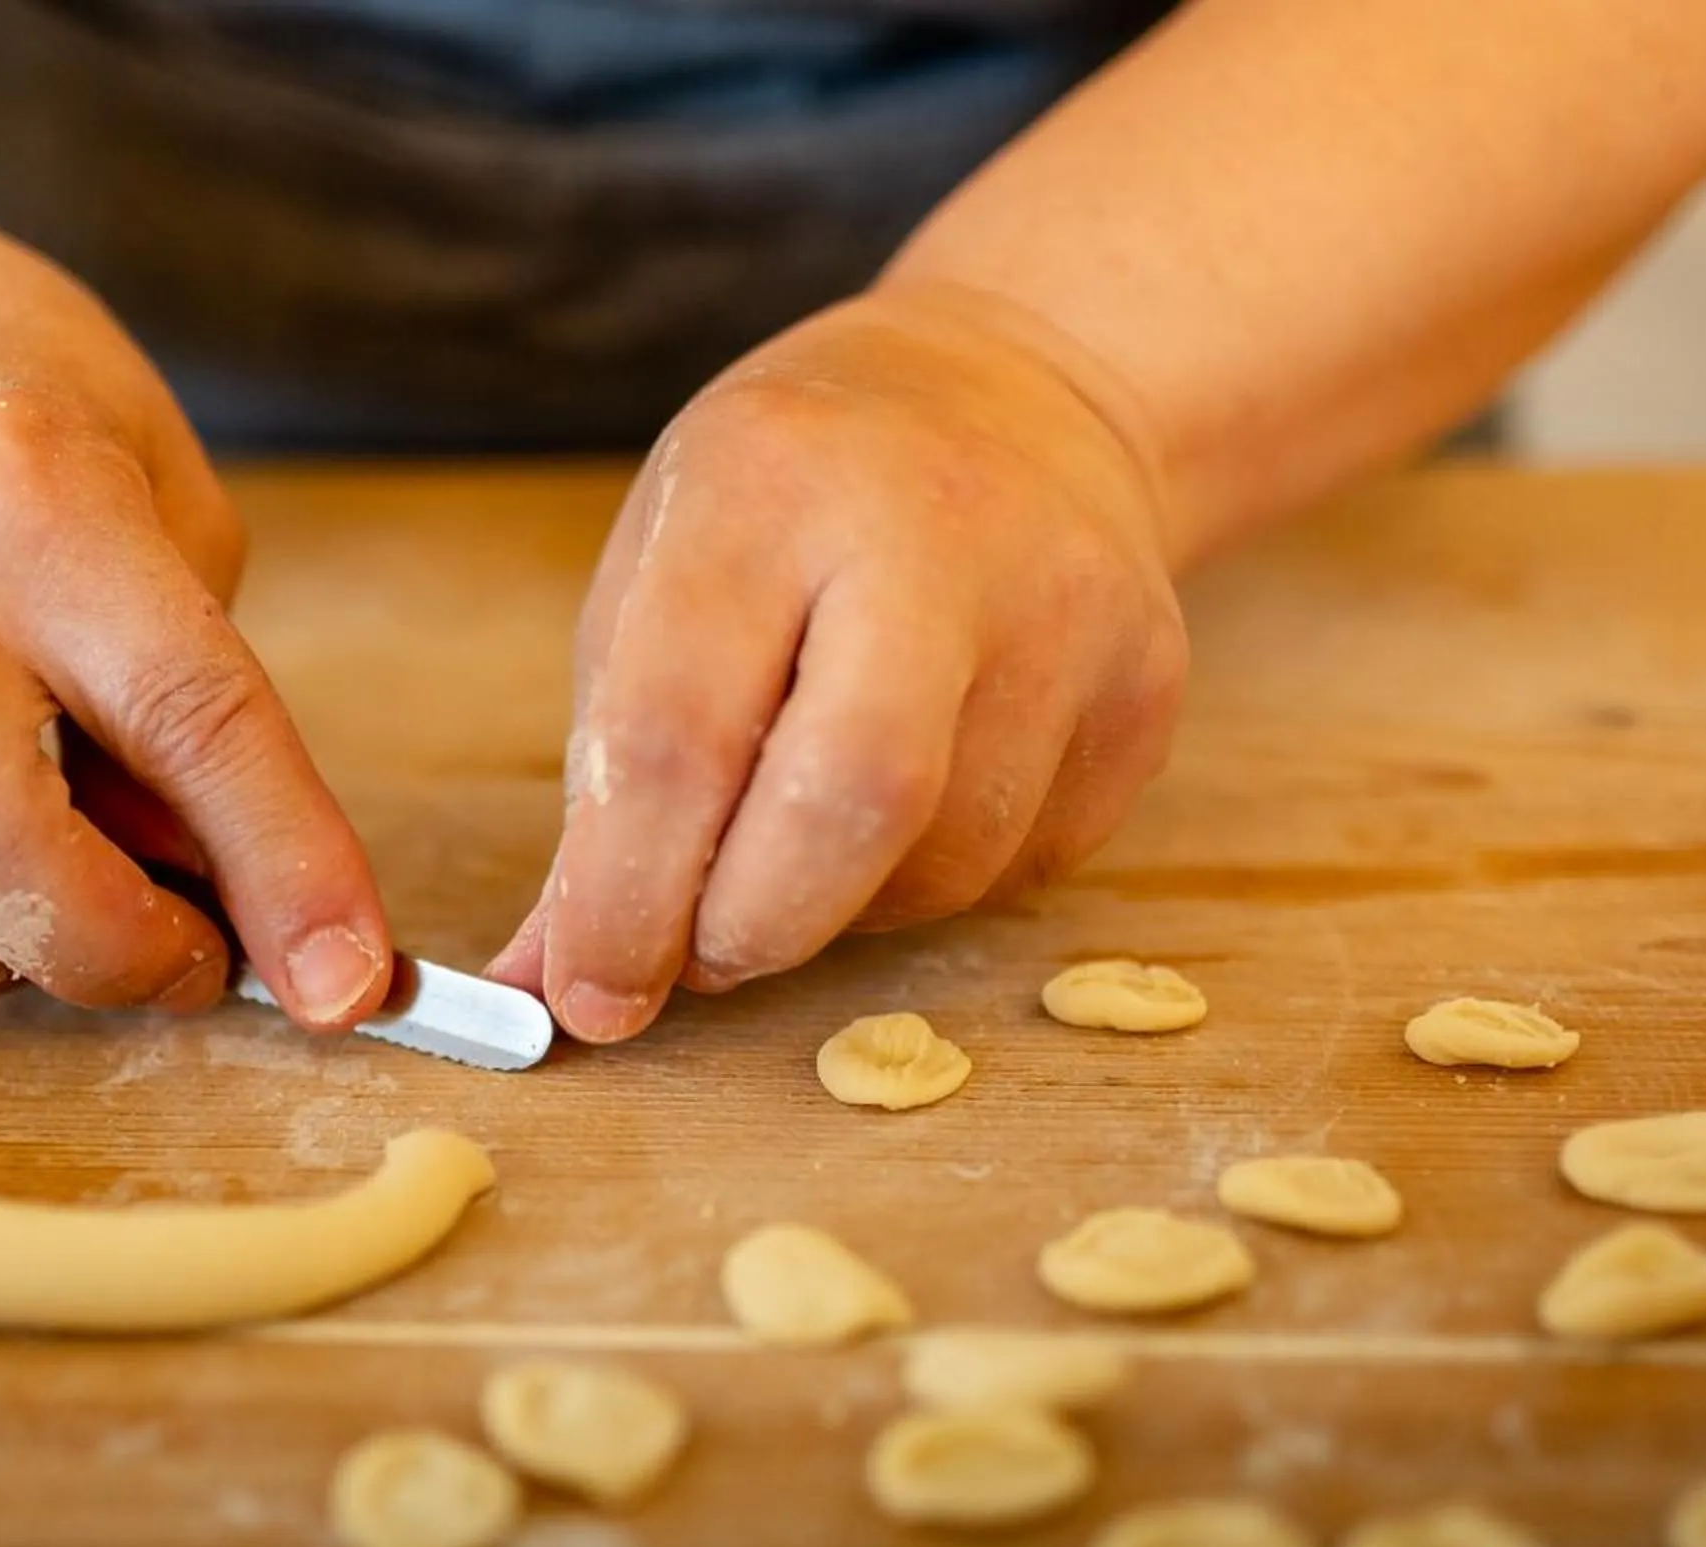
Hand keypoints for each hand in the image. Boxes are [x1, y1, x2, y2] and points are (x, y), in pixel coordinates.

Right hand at [0, 223, 392, 1024]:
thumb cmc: (21, 417)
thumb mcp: (168, 501)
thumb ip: (200, 702)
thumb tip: (227, 895)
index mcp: (37, 500)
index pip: (187, 718)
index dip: (281, 867)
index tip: (342, 981)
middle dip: (113, 952)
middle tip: (188, 958)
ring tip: (65, 918)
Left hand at [487, 280, 1188, 1042]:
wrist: (1020, 395)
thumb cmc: (794, 501)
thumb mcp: (661, 577)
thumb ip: (606, 781)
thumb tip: (558, 982)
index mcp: (769, 486)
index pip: (680, 731)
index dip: (626, 895)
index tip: (592, 991)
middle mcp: (938, 536)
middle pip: (854, 799)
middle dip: (751, 927)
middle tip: (696, 957)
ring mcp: (1070, 612)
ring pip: (943, 863)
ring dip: (837, 913)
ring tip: (794, 848)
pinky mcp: (1147, 690)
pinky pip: (1020, 866)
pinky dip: (926, 884)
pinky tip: (901, 810)